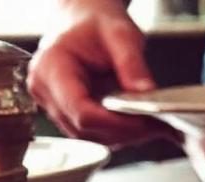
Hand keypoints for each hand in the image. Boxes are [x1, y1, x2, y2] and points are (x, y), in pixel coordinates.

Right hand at [28, 0, 165, 145]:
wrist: (83, 21)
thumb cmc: (95, 24)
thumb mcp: (120, 35)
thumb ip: (132, 64)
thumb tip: (146, 92)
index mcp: (51, 67)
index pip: (81, 111)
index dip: (116, 123)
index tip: (145, 121)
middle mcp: (45, 90)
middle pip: (85, 128)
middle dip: (125, 131)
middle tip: (158, 125)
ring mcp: (53, 104)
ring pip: (90, 136)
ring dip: (124, 135)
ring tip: (152, 124)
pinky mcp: (66, 112)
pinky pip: (92, 132)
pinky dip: (118, 132)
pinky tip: (138, 123)